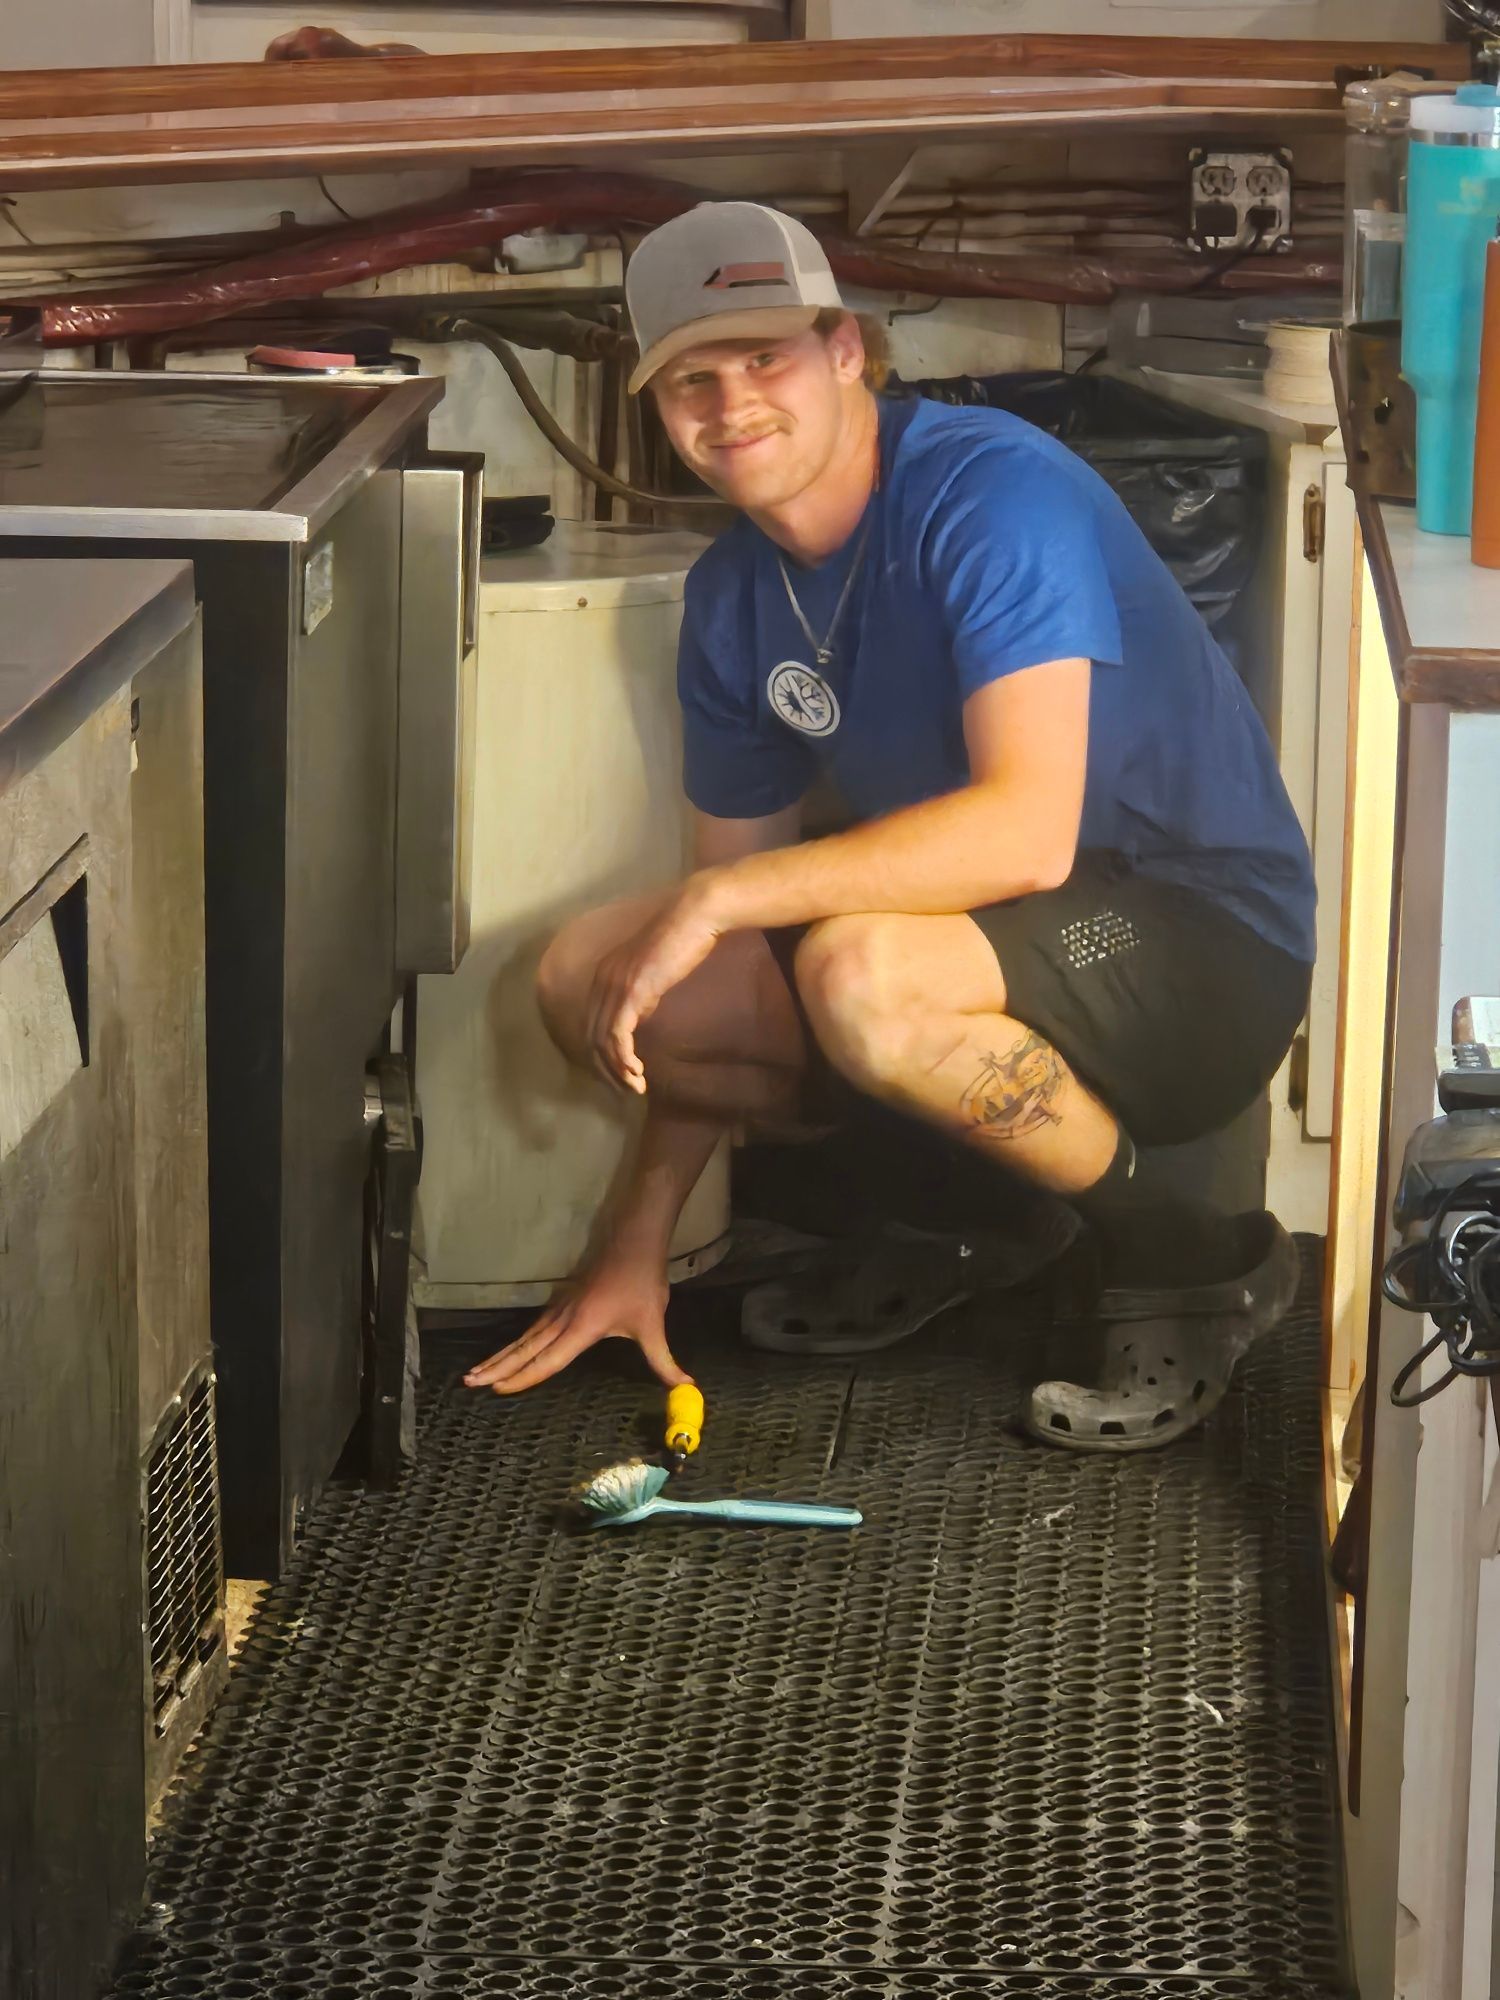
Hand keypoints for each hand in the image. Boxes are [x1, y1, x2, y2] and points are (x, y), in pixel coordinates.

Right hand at [463, 1247, 690, 1396]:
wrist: (634, 1239)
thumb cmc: (641, 1281)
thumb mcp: (653, 1324)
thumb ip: (664, 1360)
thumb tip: (686, 1388)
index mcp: (581, 1327)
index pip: (548, 1360)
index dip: (523, 1377)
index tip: (498, 1390)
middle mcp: (563, 1319)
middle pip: (524, 1349)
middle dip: (497, 1367)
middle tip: (469, 1383)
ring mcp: (559, 1308)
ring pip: (524, 1337)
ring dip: (500, 1355)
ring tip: (476, 1373)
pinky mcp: (562, 1301)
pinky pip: (533, 1328)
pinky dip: (516, 1343)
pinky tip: (509, 1352)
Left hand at [587, 881, 724, 1094]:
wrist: (695, 917)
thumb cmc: (684, 939)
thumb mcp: (656, 970)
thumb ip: (643, 990)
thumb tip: (641, 1012)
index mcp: (606, 974)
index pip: (593, 1022)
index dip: (602, 1053)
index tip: (619, 1073)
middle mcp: (603, 980)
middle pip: (591, 1036)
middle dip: (605, 1069)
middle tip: (625, 1089)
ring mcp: (614, 985)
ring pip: (602, 1041)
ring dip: (616, 1070)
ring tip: (635, 1087)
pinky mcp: (631, 991)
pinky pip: (618, 1035)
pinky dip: (624, 1059)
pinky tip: (637, 1072)